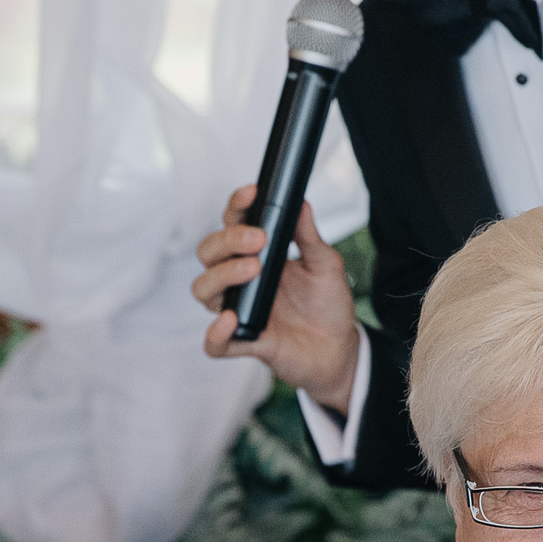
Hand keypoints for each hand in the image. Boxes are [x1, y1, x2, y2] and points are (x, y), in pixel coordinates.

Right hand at [192, 187, 360, 410]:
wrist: (339, 347)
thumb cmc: (327, 304)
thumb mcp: (325, 264)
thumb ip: (309, 236)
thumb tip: (300, 202)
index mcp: (257, 254)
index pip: (232, 224)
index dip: (236, 207)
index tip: (252, 194)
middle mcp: (240, 280)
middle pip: (208, 253)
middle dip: (227, 241)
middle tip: (258, 240)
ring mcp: (239, 309)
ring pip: (203, 290)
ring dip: (221, 275)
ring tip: (252, 269)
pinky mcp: (245, 341)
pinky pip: (215, 343)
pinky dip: (215, 333)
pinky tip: (231, 320)